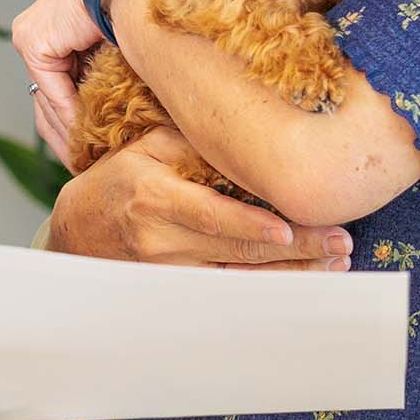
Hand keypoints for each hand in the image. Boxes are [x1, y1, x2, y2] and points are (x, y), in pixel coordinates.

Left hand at [12, 0, 125, 164]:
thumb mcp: (118, 47)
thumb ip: (108, 76)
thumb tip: (117, 115)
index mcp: (57, 31)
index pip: (57, 87)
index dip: (73, 120)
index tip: (90, 149)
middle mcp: (37, 33)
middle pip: (47, 97)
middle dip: (67, 133)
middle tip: (86, 163)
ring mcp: (31, 37)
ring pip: (48, 98)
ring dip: (70, 130)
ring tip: (90, 158)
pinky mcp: (33, 42)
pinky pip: (53, 91)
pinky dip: (71, 115)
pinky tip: (89, 138)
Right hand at [45, 126, 352, 270]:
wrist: (78, 232)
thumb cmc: (117, 182)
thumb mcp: (144, 149)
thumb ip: (190, 141)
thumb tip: (244, 129)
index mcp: (154, 198)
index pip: (209, 216)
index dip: (250, 225)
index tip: (288, 231)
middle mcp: (163, 241)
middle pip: (237, 250)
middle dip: (295, 249)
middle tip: (341, 245)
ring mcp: (172, 271)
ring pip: (242, 277)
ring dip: (293, 273)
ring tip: (337, 264)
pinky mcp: (181, 289)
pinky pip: (234, 290)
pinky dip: (272, 285)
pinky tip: (306, 281)